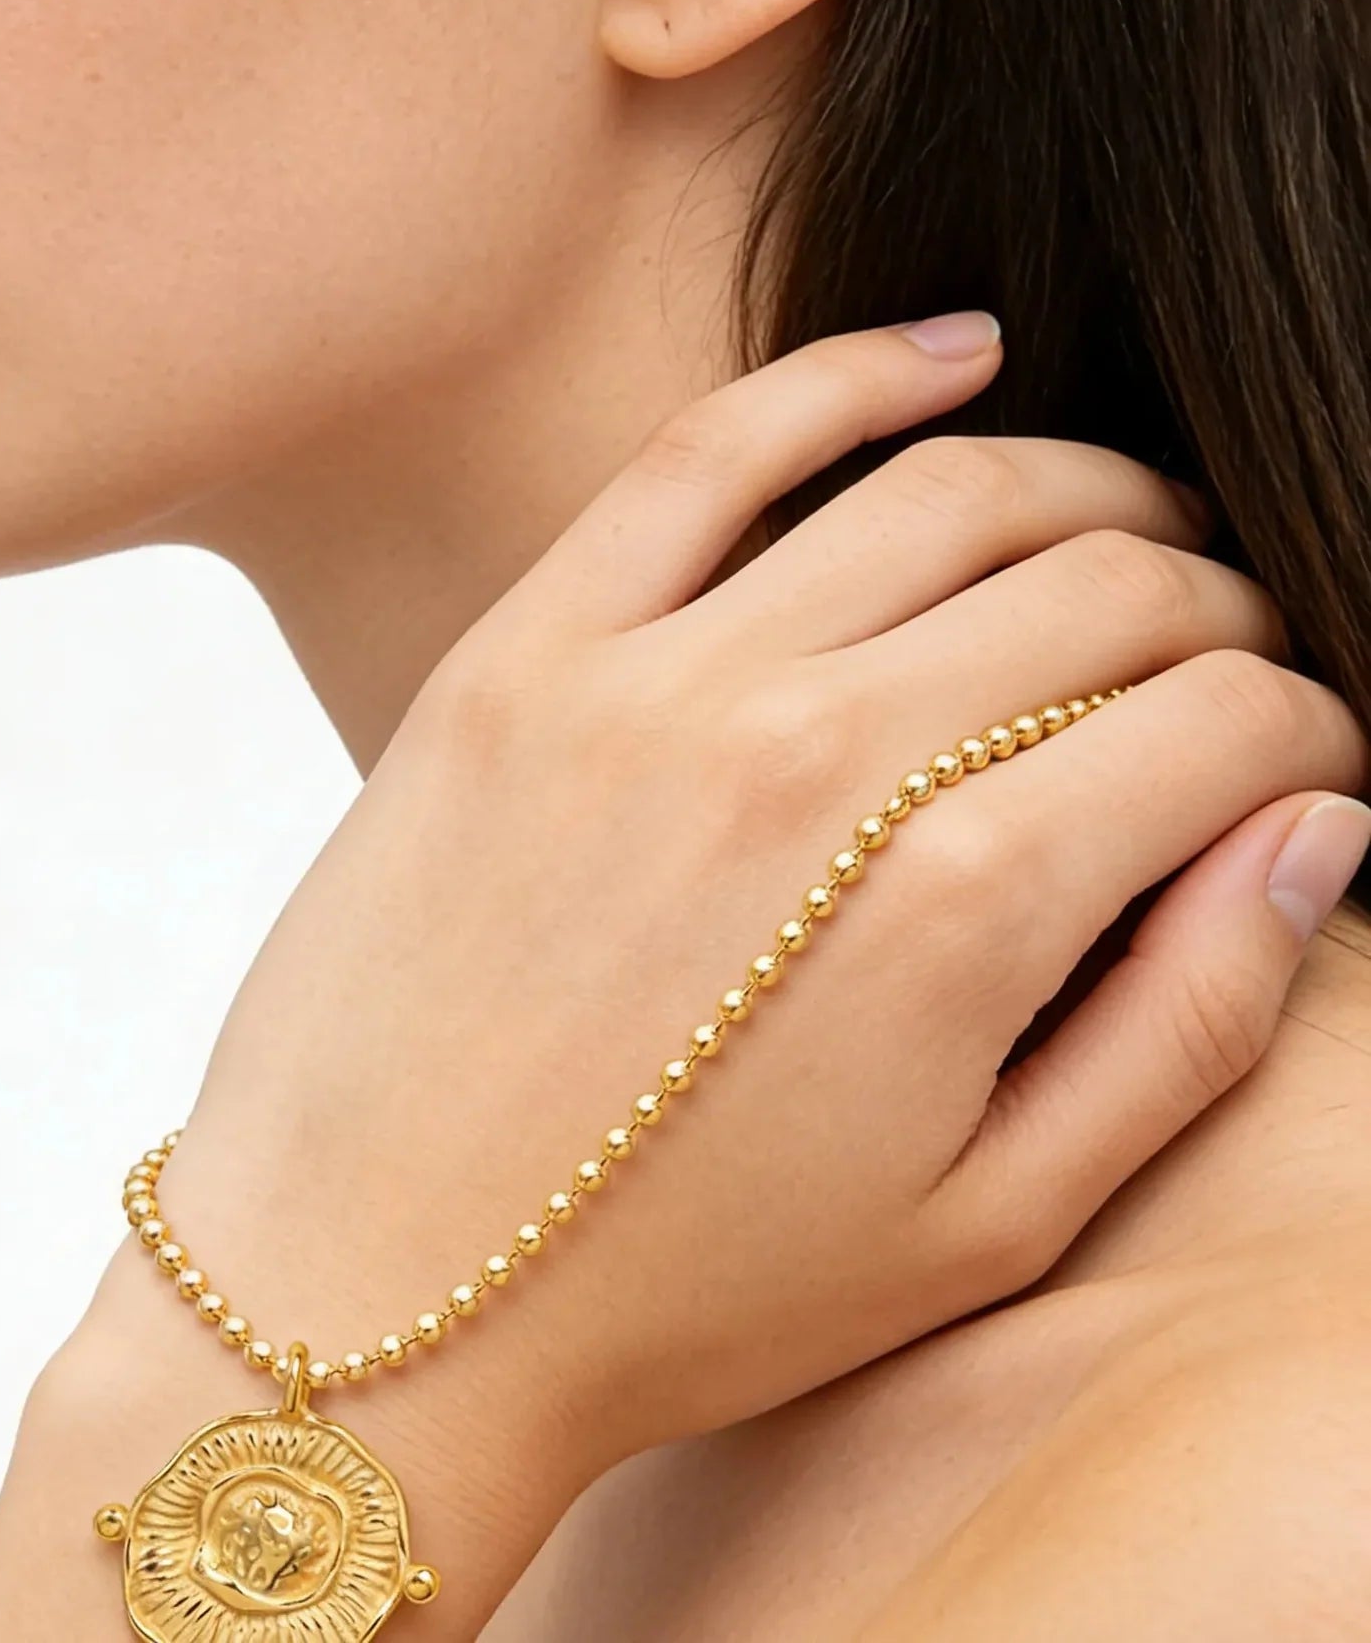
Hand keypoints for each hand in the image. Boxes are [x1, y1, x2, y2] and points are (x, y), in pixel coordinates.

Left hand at [51, 315, 1368, 1635]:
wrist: (368, 1289)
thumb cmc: (679, 1290)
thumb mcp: (982, 1223)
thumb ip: (1186, 1023)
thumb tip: (1316, 829)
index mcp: (961, 907)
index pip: (1227, 720)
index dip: (1301, 725)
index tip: (1293, 754)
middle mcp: (819, 754)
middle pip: (1108, 583)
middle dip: (1215, 602)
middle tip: (1216, 652)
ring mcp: (657, 682)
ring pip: (944, 489)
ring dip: (1081, 486)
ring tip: (1126, 522)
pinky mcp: (523, 653)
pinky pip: (713, 448)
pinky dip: (854, 376)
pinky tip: (955, 354)